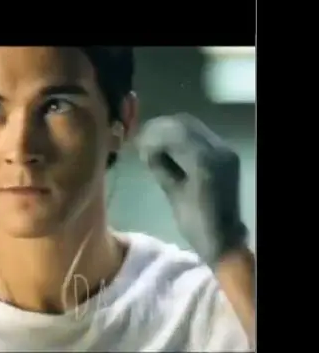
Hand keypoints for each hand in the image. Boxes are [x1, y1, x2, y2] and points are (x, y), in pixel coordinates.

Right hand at [137, 113, 248, 266]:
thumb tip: (146, 150)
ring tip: (153, 143)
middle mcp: (218, 149)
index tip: (137, 143)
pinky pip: (199, 135)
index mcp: (204, 162)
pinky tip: (169, 147)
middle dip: (160, 128)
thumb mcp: (173, 193)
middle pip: (184, 124)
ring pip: (192, 126)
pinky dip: (181, 136)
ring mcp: (224, 150)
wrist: (224, 237)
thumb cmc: (195, 222)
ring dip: (170, 130)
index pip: (174, 134)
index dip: (152, 135)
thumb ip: (160, 167)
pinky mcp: (225, 154)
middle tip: (142, 140)